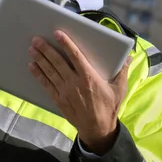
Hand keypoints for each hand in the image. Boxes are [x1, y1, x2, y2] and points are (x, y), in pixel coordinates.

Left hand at [28, 30, 131, 154]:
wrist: (98, 128)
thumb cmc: (109, 107)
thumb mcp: (120, 88)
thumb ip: (123, 71)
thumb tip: (128, 57)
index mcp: (89, 77)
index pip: (75, 56)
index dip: (66, 43)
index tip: (57, 33)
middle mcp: (75, 82)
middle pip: (58, 62)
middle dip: (46, 49)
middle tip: (36, 39)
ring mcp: (65, 91)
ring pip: (50, 72)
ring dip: (40, 59)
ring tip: (32, 48)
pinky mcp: (59, 99)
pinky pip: (46, 84)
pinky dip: (39, 75)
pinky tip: (32, 66)